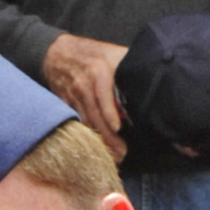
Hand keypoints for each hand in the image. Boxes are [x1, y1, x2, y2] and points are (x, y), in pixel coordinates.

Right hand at [42, 32, 130, 158]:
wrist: (57, 54)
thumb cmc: (92, 54)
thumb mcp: (111, 52)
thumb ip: (128, 64)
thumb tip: (152, 74)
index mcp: (98, 72)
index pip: (103, 94)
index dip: (109, 112)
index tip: (117, 128)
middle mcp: (84, 87)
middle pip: (95, 116)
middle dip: (108, 137)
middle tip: (123, 153)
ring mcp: (74, 98)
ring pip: (87, 124)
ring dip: (100, 142)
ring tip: (114, 157)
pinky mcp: (68, 107)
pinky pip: (79, 125)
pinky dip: (89, 138)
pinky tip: (98, 149)